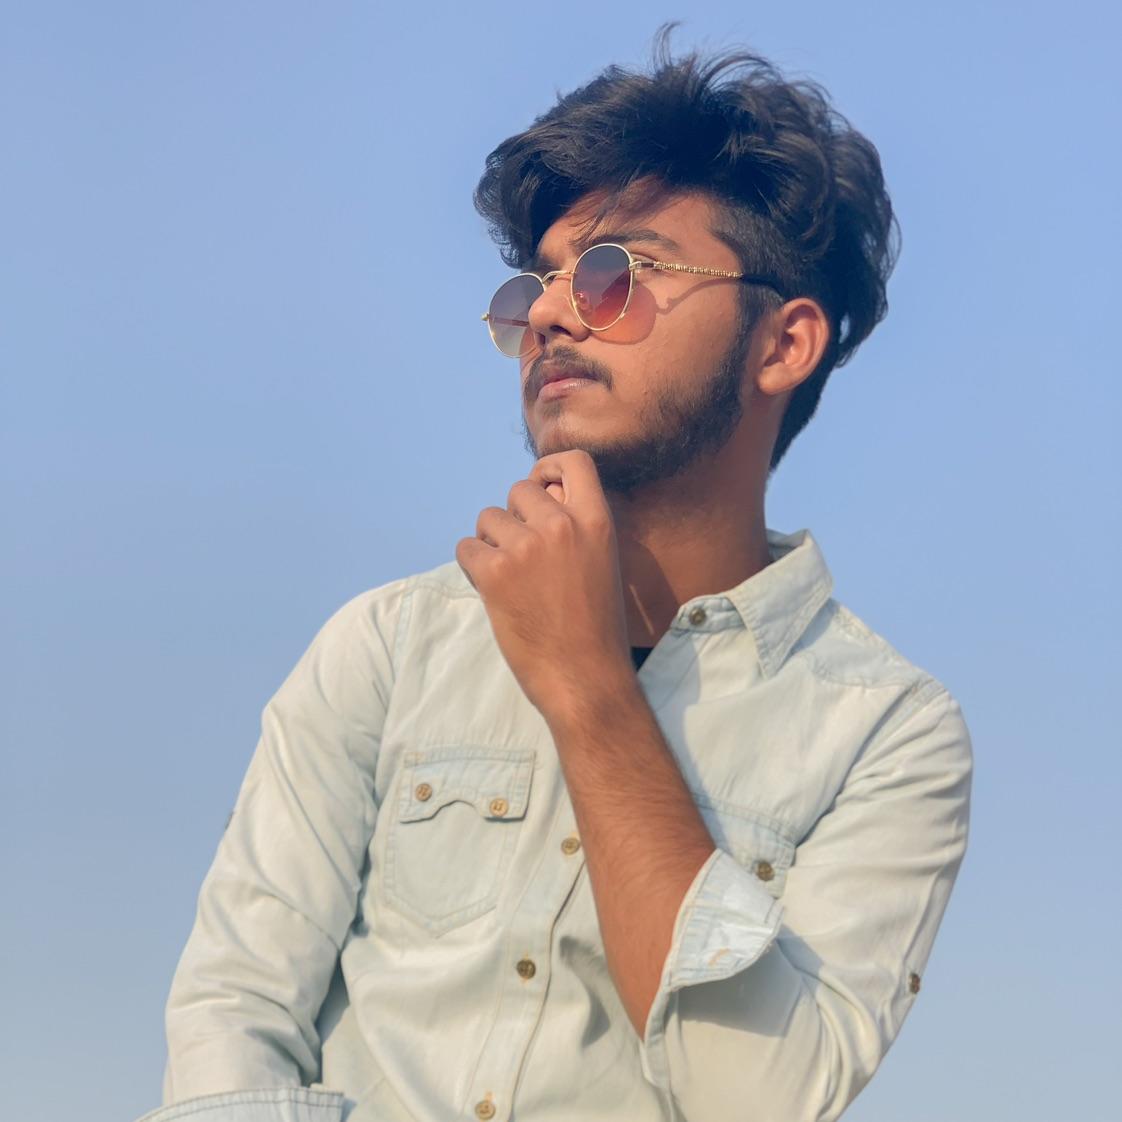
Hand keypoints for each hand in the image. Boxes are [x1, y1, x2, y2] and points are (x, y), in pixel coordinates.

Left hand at [455, 450, 634, 721]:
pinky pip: (466, 548)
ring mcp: (526, 547)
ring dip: (491, 543)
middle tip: (521, 555)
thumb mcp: (602, 563)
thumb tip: (540, 495)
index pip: (575, 461)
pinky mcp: (495, 573)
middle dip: (513, 517)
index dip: (550, 469)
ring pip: (488, 518)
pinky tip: (492, 590)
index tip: (541, 488)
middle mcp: (562, 525)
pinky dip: (472, 566)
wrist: (585, 678)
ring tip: (511, 578)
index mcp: (596, 521)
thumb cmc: (596, 628)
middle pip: (519, 490)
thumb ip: (576, 527)